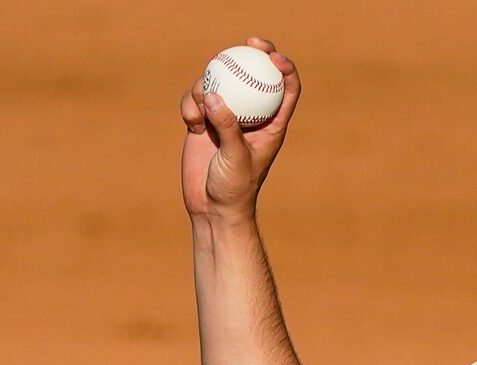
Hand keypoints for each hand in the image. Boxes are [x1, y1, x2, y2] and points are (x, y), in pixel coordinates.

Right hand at [179, 40, 300, 224]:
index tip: (273, 56)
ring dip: (207, 86)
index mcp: (271, 123)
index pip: (286, 89)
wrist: (212, 208)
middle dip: (250, 55)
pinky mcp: (203, 123)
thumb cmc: (235, 189)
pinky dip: (190, 106)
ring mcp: (225, 117)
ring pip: (218, 84)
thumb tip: (212, 95)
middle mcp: (249, 116)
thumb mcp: (236, 158)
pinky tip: (191, 122)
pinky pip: (195, 101)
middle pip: (253, 76)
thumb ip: (227, 126)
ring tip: (201, 107)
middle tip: (243, 45)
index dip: (285, 68)